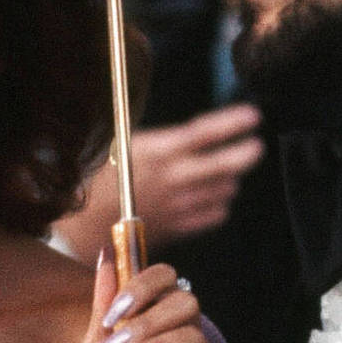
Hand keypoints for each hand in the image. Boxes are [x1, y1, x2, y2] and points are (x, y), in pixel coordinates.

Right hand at [55, 104, 261, 259]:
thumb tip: (194, 136)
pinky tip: (210, 197)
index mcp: (156, 152)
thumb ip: (162, 143)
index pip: (203, 133)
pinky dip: (218, 205)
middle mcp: (172, 178)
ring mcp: (178, 204)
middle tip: (256, 146)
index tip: (253, 116)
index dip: (231, 123)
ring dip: (228, 180)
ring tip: (222, 172)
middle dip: (244, 154)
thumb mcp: (125, 148)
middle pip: (223, 165)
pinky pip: (213, 215)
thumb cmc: (101, 181)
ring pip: (222, 190)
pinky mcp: (179, 227)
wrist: (85, 226)